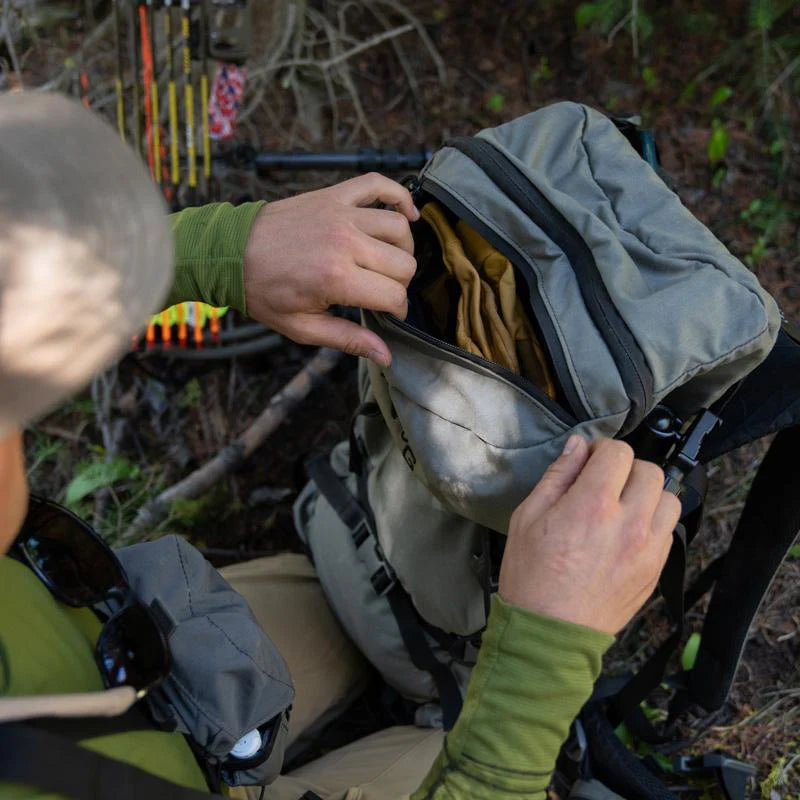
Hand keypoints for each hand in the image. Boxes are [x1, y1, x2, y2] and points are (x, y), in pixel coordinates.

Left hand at [243, 173, 419, 366]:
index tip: (390, 314)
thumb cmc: (263, 292)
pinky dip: (399, 196)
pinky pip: (378, 185)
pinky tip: (407, 214)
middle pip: (404, 263)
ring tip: (388, 263)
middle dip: (400, 284)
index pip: (394, 295)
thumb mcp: (301, 327)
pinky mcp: (334, 196)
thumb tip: (385, 355)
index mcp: (336, 278)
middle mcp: (344, 242)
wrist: (230, 252)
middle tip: (383, 292)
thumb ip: (348, 339)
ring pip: (399, 227)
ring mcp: (341, 214)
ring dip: (402, 248)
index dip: (398, 311)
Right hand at [499, 436, 680, 634]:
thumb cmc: (532, 576)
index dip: (602, 450)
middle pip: (650, 471)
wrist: (549, 632)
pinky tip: (628, 532)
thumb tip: (577, 447)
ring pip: (669, 498)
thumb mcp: (528, 516)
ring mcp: (647, 548)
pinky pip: (669, 530)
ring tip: (623, 507)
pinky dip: (653, 522)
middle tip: (605, 483)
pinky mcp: (655, 569)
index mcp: (592, 505)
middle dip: (626, 469)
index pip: (618, 452)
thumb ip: (557, 476)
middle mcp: (628, 523)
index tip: (590, 461)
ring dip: (647, 495)